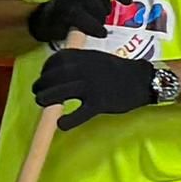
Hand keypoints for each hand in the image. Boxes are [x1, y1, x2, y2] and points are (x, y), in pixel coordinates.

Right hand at [24, 0, 126, 48]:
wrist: (47, 19)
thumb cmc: (69, 2)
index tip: (128, 1)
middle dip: (104, 8)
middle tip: (101, 16)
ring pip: (96, 7)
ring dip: (99, 19)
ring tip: (96, 24)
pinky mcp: (64, 11)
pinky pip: (86, 19)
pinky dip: (95, 27)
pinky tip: (101, 33)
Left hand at [36, 46, 172, 128]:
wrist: (142, 79)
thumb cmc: (117, 70)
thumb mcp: (95, 58)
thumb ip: (77, 62)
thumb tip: (57, 70)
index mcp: (84, 56)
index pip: (55, 60)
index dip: (45, 70)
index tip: (43, 78)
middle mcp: (84, 69)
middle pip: (54, 76)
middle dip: (41, 85)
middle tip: (38, 94)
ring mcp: (92, 86)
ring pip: (61, 92)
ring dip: (47, 99)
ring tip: (43, 104)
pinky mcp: (100, 102)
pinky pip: (80, 113)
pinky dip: (68, 120)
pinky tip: (61, 124)